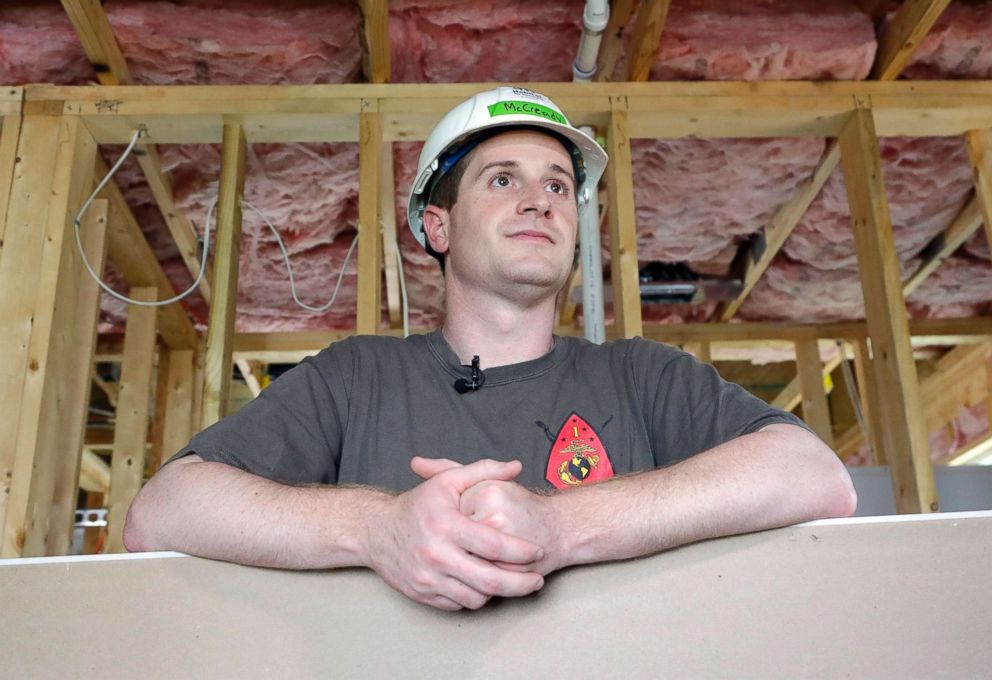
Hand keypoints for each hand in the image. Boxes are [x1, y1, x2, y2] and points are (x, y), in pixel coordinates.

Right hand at [364, 458, 545, 610]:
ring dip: (498, 593)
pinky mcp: (423, 594)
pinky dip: (475, 597)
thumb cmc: (417, 505)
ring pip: (476, 597)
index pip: (494, 545)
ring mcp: (428, 578)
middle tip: (536, 580)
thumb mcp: (448, 481)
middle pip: (490, 580)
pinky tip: (484, 585)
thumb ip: (484, 470)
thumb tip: (516, 466)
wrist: (376, 531)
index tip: (538, 552)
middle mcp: (436, 555)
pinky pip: (458, 604)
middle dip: (520, 583)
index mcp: (446, 525)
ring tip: (511, 581)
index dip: (521, 551)